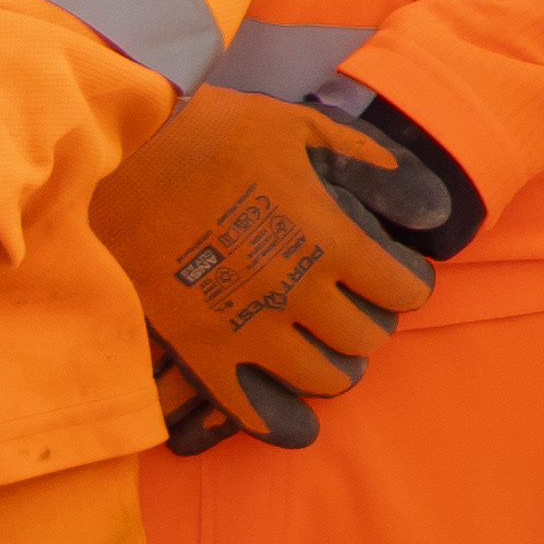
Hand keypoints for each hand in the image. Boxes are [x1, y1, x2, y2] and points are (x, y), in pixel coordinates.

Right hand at [89, 83, 470, 449]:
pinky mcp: (199, 349)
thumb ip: (362, 160)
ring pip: (321, 378)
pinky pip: (251, 408)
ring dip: (332, 364)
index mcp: (328, 239)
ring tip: (321, 344)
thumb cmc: (212, 132)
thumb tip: (423, 201)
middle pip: (365, 339)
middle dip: (370, 323)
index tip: (395, 278)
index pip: (402, 292)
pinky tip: (294, 416)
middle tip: (354, 307)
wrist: (120, 155)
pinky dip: (279, 416)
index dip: (407, 285)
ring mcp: (246, 327)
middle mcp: (295, 291)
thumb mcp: (300, 127)